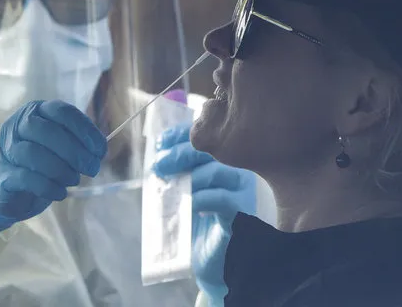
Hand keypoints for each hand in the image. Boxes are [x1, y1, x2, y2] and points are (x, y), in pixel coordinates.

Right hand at [0, 100, 106, 237]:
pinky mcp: (2, 175)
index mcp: (36, 112)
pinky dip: (48, 186)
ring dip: (62, 169)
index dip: (85, 131)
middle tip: (92, 169)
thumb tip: (99, 151)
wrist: (1, 187)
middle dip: (75, 152)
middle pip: (48, 131)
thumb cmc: (38, 163)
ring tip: (74, 180)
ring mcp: (7, 149)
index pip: (62, 112)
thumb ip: (78, 143)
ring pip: (35, 153)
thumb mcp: (58, 146)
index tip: (101, 151)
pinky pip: (26, 178)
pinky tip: (60, 193)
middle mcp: (17, 125)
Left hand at [152, 123, 256, 304]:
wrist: (209, 264)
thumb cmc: (194, 227)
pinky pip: (222, 199)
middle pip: (210, 151)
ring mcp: (241, 193)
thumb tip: (159, 152)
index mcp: (221, 163)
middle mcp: (235, 173)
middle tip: (159, 165)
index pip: (203, 139)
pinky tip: (188, 204)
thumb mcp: (178, 193)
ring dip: (188, 176)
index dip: (180, 136)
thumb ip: (172, 173)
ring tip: (170, 187)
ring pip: (217, 171)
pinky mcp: (242, 214)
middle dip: (179, 153)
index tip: (160, 144)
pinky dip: (201, 198)